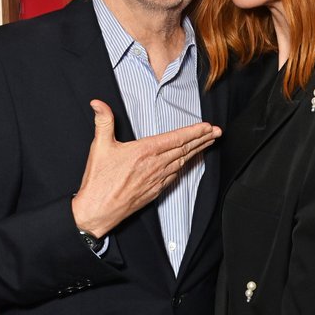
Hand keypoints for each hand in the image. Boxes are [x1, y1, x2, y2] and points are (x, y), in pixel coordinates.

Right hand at [71, 100, 220, 237]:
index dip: (194, 131)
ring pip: (183, 162)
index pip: (176, 138)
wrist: (98, 211)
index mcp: (145, 152)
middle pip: (185, 149)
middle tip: (217, 132)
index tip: (207, 126)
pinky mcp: (156, 191)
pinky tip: (189, 162)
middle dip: (203, 139)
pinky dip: (186, 166)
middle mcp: (155, 165)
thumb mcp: (100, 146)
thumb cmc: (99, 181)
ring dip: (197, 151)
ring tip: (208, 143)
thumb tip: (98, 103)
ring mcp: (157, 179)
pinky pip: (175, 175)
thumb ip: (103, 121)